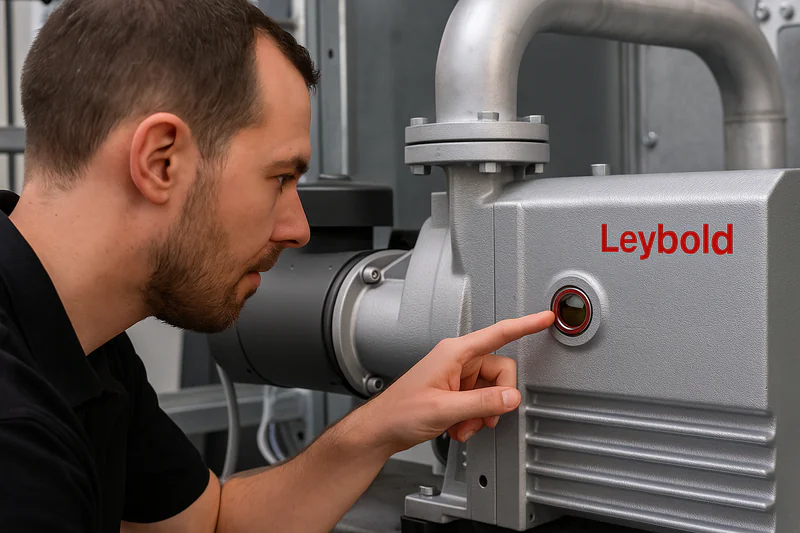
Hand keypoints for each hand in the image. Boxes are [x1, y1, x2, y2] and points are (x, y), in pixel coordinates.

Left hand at [362, 311, 554, 454]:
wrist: (381, 430)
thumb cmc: (400, 412)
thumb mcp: (445, 409)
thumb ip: (482, 402)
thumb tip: (511, 397)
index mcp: (454, 352)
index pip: (498, 334)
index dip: (525, 325)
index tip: (544, 318)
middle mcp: (457, 360)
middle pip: (499, 372)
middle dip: (495, 400)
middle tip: (482, 419)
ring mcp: (456, 376)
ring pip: (490, 391)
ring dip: (481, 413)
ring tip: (463, 426)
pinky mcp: (455, 391)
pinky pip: (479, 401)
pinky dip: (473, 418)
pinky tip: (458, 427)